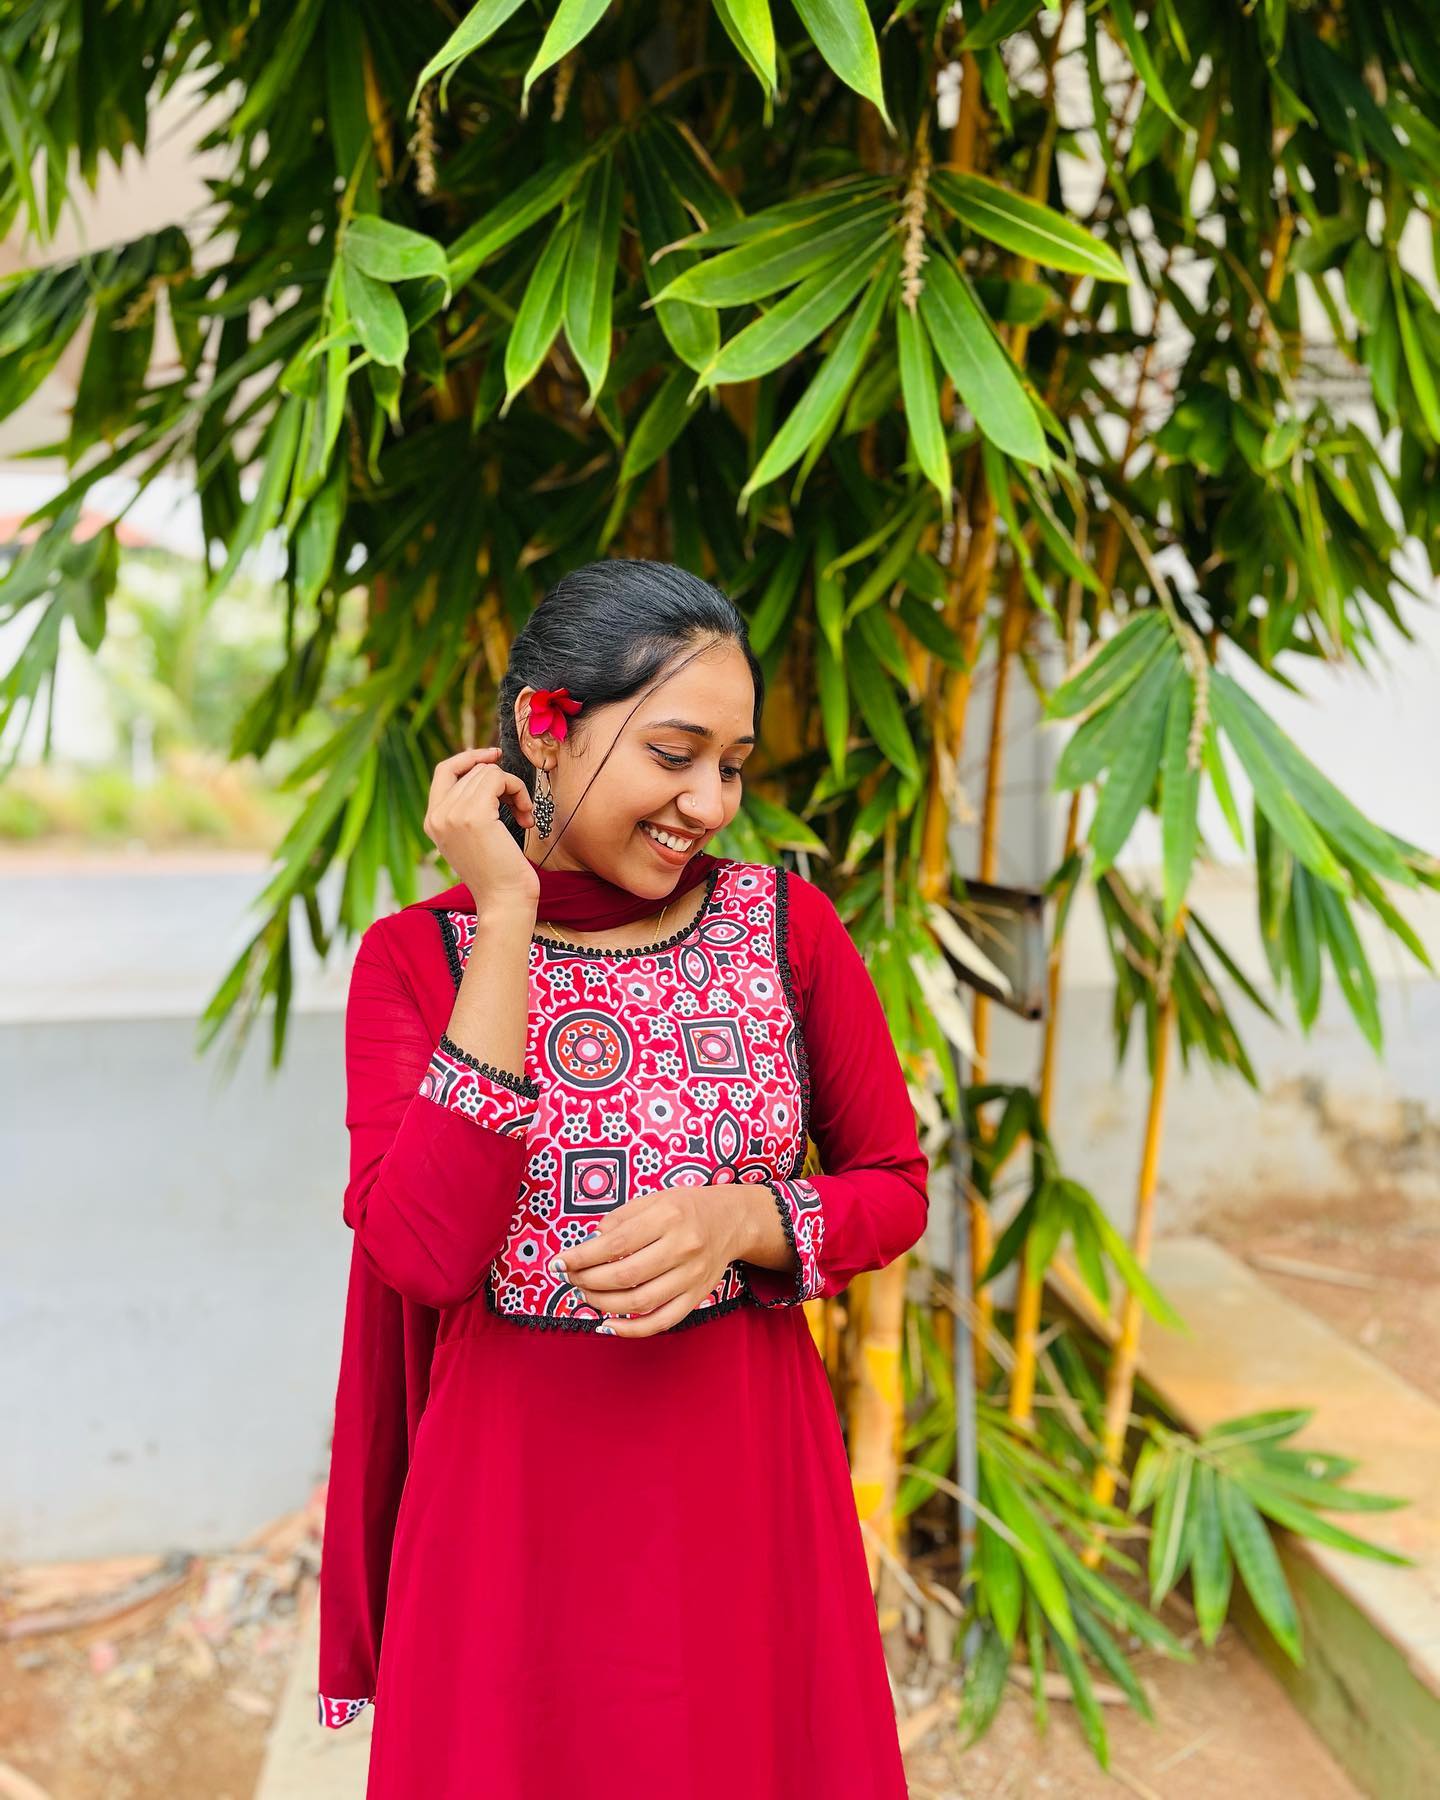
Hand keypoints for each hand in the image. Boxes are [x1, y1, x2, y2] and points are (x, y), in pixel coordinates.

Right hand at [424, 746, 539, 915]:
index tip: (495, 756)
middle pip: (474, 771)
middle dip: (503, 784)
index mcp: (432, 821)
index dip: (469, 758)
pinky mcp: (474, 815)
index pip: (444, 771)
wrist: (504, 901)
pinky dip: (519, 791)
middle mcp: (437, 815)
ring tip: (523, 816)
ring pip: (489, 772)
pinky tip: (525, 818)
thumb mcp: (473, 837)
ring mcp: (452, 814)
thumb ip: (468, 807)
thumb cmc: (498, 873)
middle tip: (520, 810)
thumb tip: (486, 767)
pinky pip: (499, 778)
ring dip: (514, 789)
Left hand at [553, 1183, 747, 1336]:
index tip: (558, 1263)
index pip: (615, 1244)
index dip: (581, 1257)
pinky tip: (608, 1325)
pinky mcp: (697, 1296)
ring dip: (603, 1304)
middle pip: (625, 1276)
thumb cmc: (686, 1207)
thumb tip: (589, 1244)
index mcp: (668, 1217)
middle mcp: (682, 1247)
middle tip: (569, 1278)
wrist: (732, 1220)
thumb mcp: (653, 1199)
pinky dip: (632, 1330)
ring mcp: (691, 1276)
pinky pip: (662, 1321)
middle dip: (587, 1281)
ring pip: (640, 1302)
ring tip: (585, 1294)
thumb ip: (620, 1219)